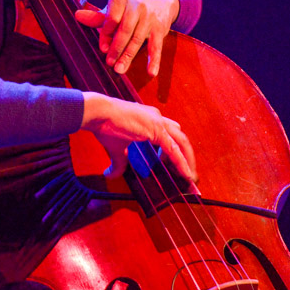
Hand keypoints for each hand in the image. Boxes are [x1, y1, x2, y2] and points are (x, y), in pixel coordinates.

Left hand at [74, 0, 178, 75]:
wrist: (160, 0)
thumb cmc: (130, 8)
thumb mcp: (115, 9)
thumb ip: (98, 17)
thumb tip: (77, 15)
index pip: (113, 18)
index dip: (106, 34)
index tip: (103, 48)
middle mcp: (137, 6)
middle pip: (125, 30)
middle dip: (117, 48)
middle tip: (109, 63)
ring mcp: (150, 18)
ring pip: (138, 39)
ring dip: (128, 56)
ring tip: (120, 69)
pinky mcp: (161, 29)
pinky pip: (157, 46)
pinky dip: (154, 60)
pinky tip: (150, 73)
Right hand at [81, 91, 196, 183]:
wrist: (99, 113)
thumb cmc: (105, 125)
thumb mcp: (115, 148)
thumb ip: (119, 162)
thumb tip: (111, 175)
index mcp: (149, 119)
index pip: (169, 135)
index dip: (174, 151)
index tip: (174, 165)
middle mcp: (157, 118)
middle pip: (180, 138)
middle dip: (186, 156)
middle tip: (188, 173)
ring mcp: (159, 122)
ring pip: (182, 142)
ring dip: (188, 160)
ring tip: (189, 176)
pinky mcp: (156, 130)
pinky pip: (173, 150)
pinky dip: (181, 163)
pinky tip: (185, 174)